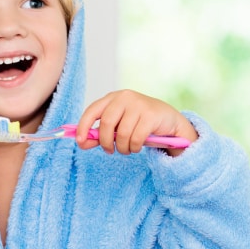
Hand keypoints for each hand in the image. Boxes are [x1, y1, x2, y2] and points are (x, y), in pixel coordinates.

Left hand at [75, 90, 197, 156]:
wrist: (169, 121)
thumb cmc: (140, 123)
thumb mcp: (118, 126)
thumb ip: (100, 134)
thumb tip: (82, 142)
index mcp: (113, 98)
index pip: (92, 110)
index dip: (83, 126)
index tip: (80, 141)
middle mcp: (125, 97)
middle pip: (106, 123)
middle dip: (105, 142)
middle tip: (110, 151)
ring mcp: (139, 105)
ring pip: (122, 134)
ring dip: (122, 148)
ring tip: (127, 149)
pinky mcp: (151, 115)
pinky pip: (136, 138)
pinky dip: (134, 148)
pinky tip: (137, 147)